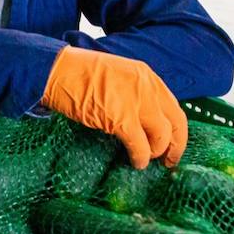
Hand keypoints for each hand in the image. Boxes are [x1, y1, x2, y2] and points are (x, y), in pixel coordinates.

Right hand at [41, 46, 186, 168]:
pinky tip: (136, 162)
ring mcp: (136, 103)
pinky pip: (140, 145)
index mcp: (146, 75)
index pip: (173, 106)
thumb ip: (134, 90)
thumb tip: (143, 117)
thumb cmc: (79, 74)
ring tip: (147, 159)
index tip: (173, 142)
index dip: (176, 129)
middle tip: (169, 160)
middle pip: (176, 122)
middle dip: (176, 145)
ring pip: (161, 136)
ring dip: (156, 152)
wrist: (58, 71)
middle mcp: (147, 88)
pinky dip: (141, 158)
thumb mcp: (117, 74)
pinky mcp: (121, 119)